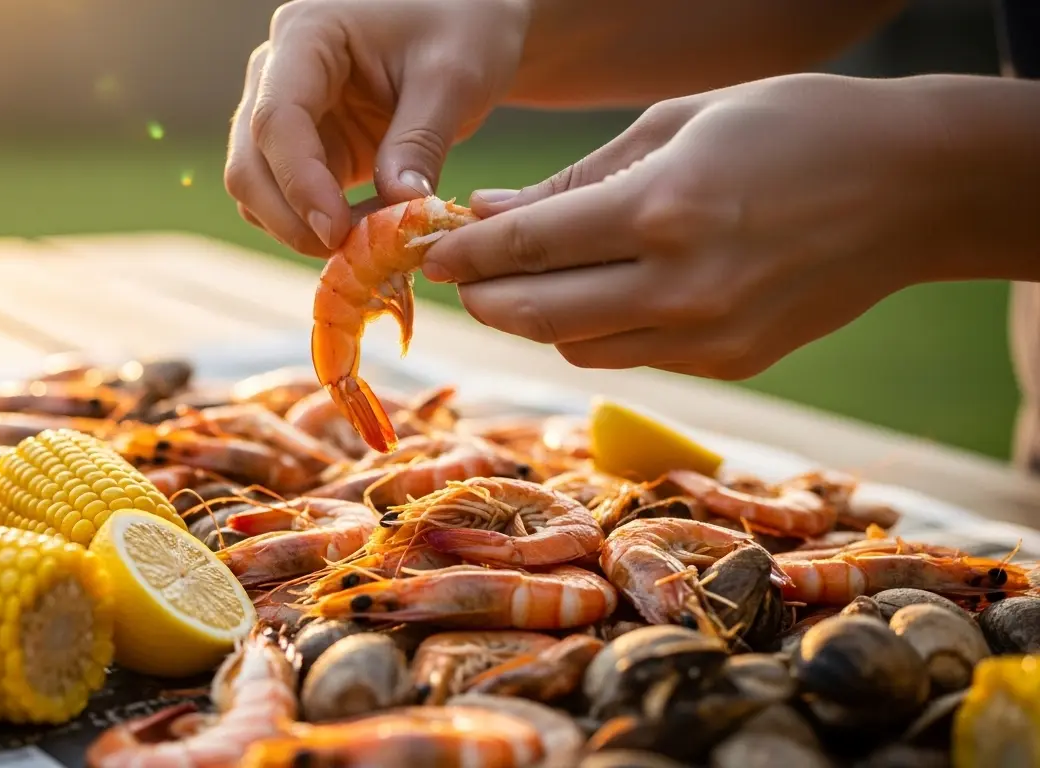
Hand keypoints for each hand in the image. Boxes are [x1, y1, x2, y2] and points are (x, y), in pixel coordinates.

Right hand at [224, 0, 529, 256]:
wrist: (469, 25)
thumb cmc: (463, 28)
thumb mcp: (453, 78)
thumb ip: (420, 142)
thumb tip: (398, 211)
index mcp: (306, 36)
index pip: (276, 118)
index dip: (298, 182)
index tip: (334, 231)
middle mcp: (278, 72)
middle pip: (249, 161)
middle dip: (288, 217)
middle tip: (345, 254)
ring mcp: (285, 111)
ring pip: (258, 187)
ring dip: (297, 227)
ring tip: (364, 246)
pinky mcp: (306, 146)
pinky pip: (287, 198)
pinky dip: (315, 226)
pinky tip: (364, 234)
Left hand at [423, 73, 961, 379]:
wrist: (912, 187)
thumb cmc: (791, 127)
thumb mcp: (675, 125)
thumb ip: (575, 180)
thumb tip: (491, 211)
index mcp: (663, 210)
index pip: (528, 246)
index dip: (465, 253)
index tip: (430, 250)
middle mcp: (682, 286)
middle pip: (538, 315)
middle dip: (484, 298)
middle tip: (461, 276)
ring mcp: (709, 336)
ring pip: (578, 348)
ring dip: (536, 320)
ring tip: (524, 282)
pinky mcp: (732, 363)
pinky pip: (633, 357)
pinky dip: (598, 330)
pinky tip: (596, 294)